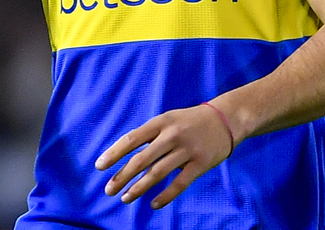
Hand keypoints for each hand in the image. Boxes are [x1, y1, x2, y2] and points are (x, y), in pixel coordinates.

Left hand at [94, 103, 234, 208]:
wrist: (225, 119)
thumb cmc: (189, 121)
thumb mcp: (167, 119)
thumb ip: (148, 134)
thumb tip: (122, 152)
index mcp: (160, 122)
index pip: (132, 139)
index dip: (114, 153)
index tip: (100, 166)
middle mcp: (172, 135)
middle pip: (141, 159)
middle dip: (122, 176)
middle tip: (109, 190)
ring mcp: (187, 150)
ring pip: (158, 173)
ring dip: (139, 188)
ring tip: (125, 199)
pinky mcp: (200, 164)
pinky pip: (180, 184)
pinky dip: (165, 196)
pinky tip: (153, 204)